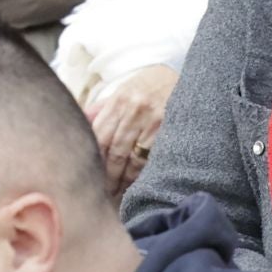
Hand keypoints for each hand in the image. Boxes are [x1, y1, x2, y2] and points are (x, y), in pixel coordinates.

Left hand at [87, 64, 178, 197]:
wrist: (191, 78)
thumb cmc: (152, 87)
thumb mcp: (125, 90)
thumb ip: (102, 109)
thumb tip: (81, 125)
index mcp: (120, 100)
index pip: (99, 137)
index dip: (93, 160)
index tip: (90, 175)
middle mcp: (136, 110)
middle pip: (115, 152)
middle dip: (108, 176)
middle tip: (102, 193)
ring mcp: (155, 122)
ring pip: (133, 160)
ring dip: (124, 180)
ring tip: (118, 193)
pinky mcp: (172, 133)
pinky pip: (153, 160)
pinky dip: (143, 175)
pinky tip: (138, 184)